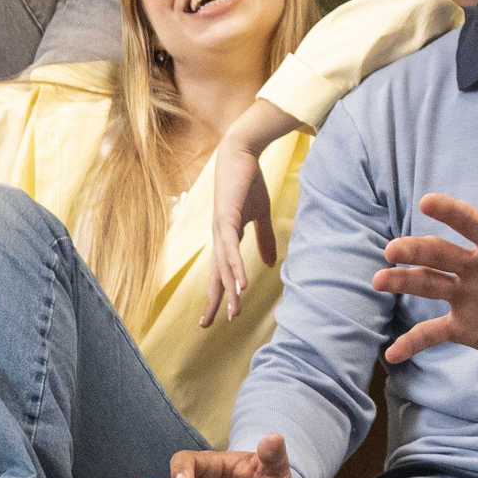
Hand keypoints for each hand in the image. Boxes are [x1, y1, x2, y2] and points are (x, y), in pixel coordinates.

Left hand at [200, 136, 277, 328]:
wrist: (241, 152)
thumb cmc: (249, 181)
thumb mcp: (260, 214)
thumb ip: (264, 239)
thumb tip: (270, 264)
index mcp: (227, 237)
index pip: (221, 271)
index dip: (218, 293)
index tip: (215, 317)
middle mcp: (219, 236)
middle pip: (215, 275)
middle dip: (212, 300)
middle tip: (207, 326)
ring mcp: (221, 228)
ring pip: (224, 266)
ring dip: (228, 289)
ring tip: (232, 311)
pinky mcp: (227, 217)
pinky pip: (231, 248)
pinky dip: (235, 267)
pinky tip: (241, 284)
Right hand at [374, 185, 477, 363]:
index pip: (470, 224)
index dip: (451, 213)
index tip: (427, 202)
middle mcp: (474, 267)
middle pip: (439, 253)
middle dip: (415, 250)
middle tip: (392, 250)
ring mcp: (465, 296)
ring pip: (428, 285)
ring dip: (403, 281)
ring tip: (379, 280)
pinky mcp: (464, 325)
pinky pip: (433, 333)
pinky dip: (412, 342)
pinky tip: (392, 354)